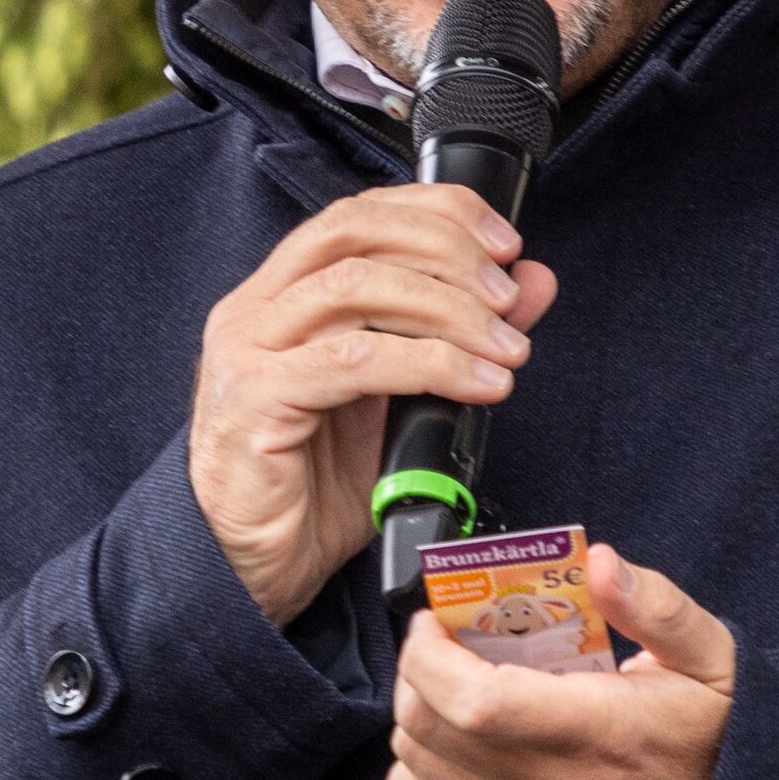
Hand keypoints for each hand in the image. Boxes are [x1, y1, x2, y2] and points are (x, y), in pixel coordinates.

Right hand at [187, 187, 555, 621]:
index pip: (360, 213)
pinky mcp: (256, 399)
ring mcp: (249, 349)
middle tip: (507, 297)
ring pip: (358, 286)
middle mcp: (257, 307)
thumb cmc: (314, 487)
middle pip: (357, 233)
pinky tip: (478, 383)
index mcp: (283, 293)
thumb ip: (458, 335)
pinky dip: (431, 363)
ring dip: (449, 309)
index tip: (503, 242)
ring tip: (506, 347)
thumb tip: (529, 283)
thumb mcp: (402, 399)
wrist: (253, 567)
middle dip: (448, 251)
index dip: (438, 213)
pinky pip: (355, 360)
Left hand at [388, 542, 735, 779]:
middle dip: (417, 673)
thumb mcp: (714, 663)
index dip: (428, 654)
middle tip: (445, 645)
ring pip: (413, 771)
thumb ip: (657, 608)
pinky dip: (423, 772)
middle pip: (426, 730)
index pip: (468, 699)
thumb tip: (601, 562)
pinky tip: (460, 746)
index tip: (437, 622)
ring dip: (418, 719)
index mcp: (596, 735)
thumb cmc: (722, 749)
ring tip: (454, 691)